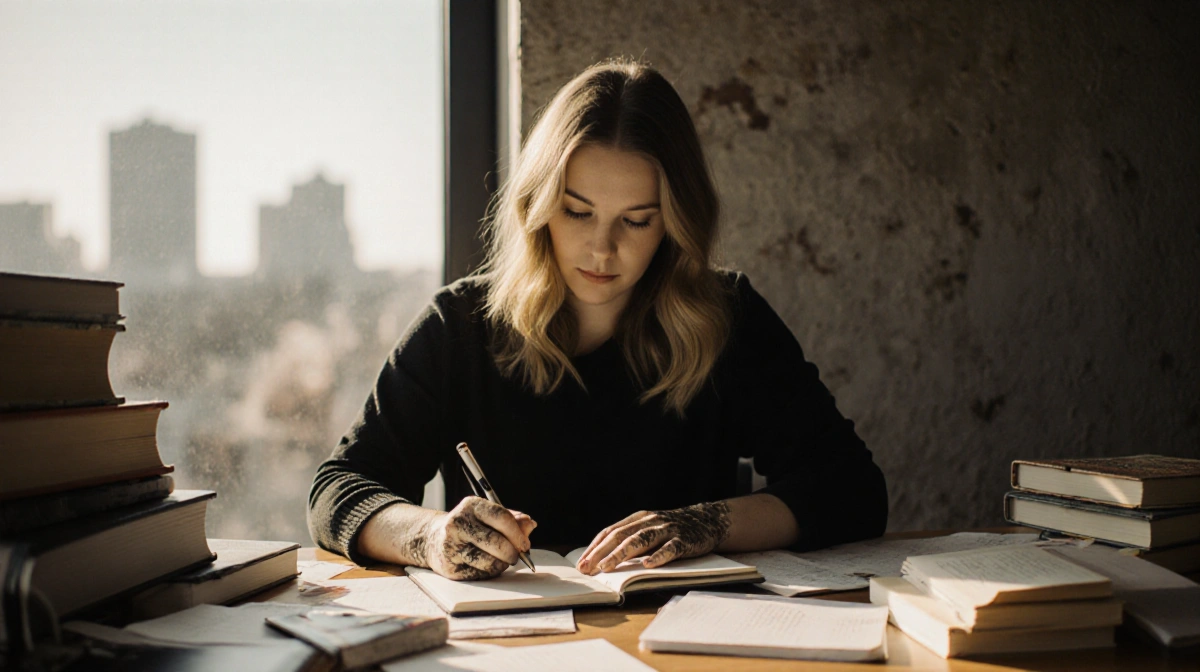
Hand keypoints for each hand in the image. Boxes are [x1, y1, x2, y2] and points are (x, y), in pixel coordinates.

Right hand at [419, 497, 536, 579]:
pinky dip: (490, 571)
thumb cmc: (469, 527)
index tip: (525, 544)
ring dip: (502, 563)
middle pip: (497, 542)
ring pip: (490, 561)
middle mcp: (457, 523)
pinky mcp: (450, 566)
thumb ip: (512, 520)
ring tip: (502, 559)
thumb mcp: (488, 517)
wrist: (434, 540)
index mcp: (470, 506)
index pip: (501, 517)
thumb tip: (530, 525)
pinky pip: (481, 574)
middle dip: (513, 552)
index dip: (518, 533)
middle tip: (518, 555)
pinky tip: (487, 564)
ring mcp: (451, 546)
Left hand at [575, 501, 731, 574]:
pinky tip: (648, 564)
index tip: (581, 563)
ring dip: (621, 554)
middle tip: (587, 568)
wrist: (707, 521)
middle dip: (601, 553)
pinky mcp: (685, 540)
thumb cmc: (672, 530)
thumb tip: (602, 559)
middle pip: (621, 536)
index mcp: (638, 519)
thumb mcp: (649, 529)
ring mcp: (668, 530)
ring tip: (607, 567)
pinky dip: (659, 556)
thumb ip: (630, 539)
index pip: (611, 532)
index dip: (595, 547)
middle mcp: (650, 521)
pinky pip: (670, 548)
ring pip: (641, 541)